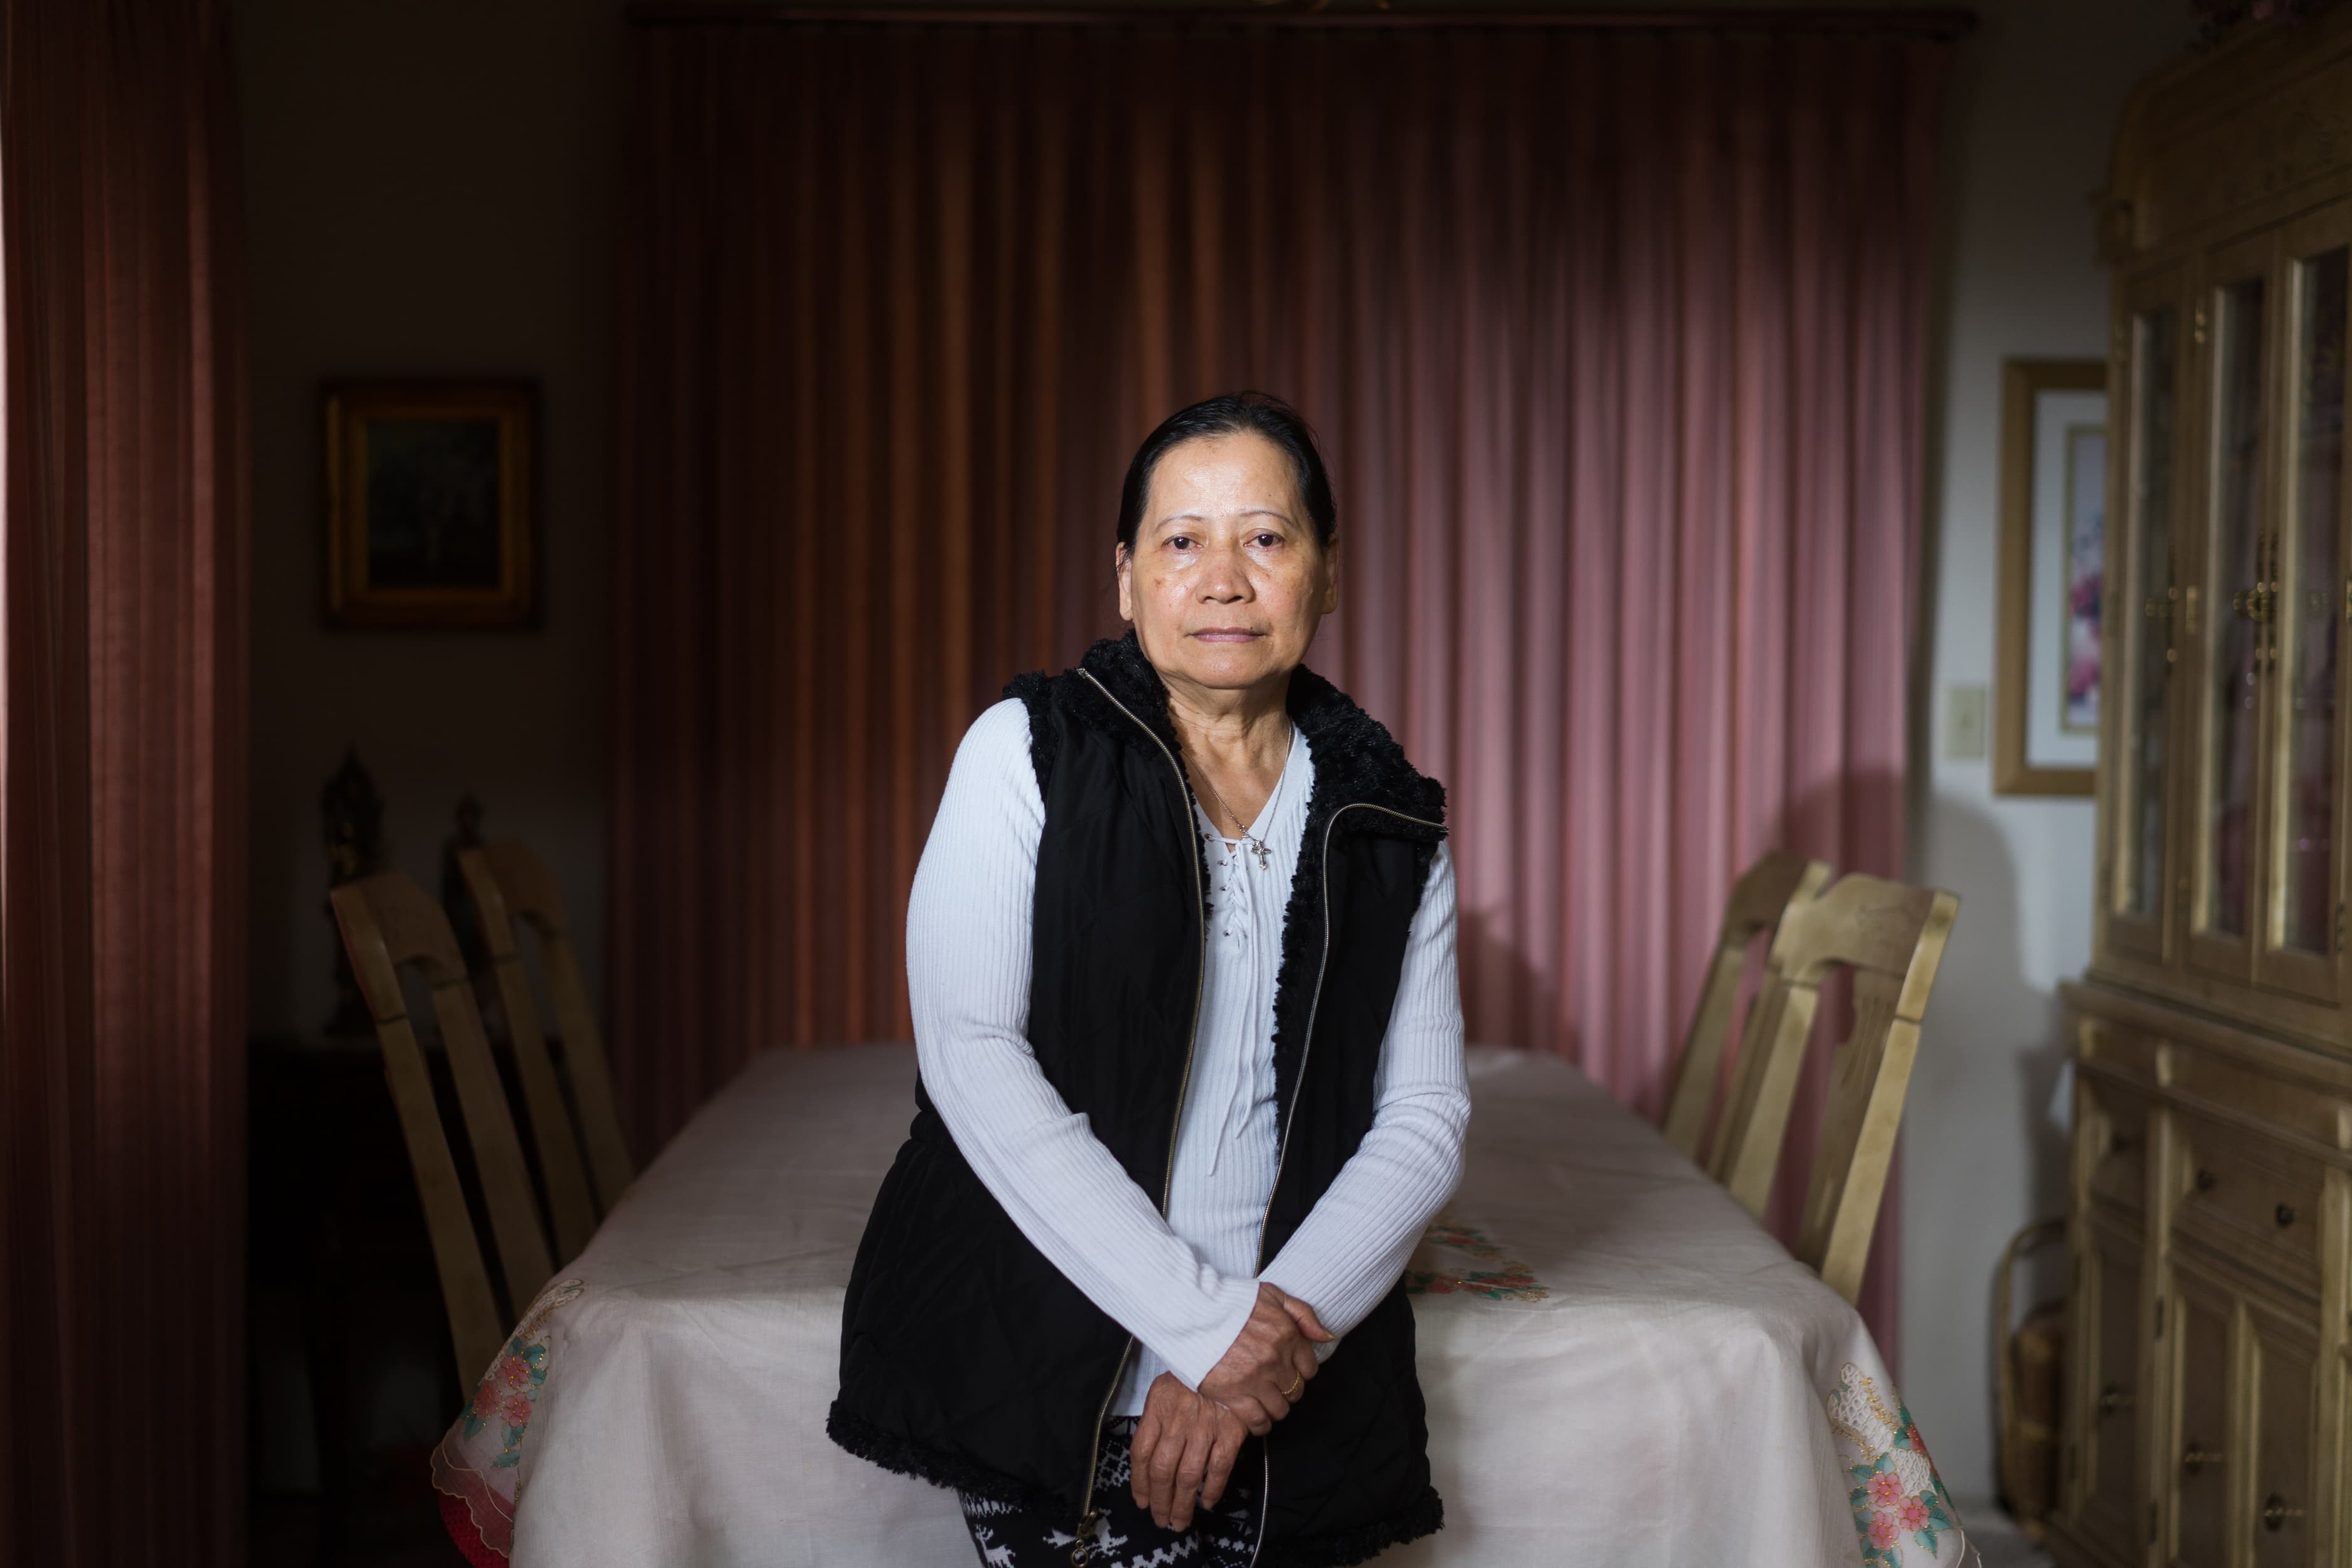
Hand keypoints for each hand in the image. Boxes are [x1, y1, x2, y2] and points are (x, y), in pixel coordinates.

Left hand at [1129, 1373, 1249, 1531]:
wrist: (1229, 1353)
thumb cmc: (1194, 1374)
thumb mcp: (1165, 1387)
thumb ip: (1155, 1419)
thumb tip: (1148, 1456)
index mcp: (1157, 1408)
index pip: (1141, 1453)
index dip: (1139, 1483)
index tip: (1142, 1501)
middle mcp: (1177, 1421)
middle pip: (1163, 1471)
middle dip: (1160, 1502)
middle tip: (1161, 1520)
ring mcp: (1204, 1427)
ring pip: (1188, 1476)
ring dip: (1183, 1504)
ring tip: (1180, 1521)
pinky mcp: (1230, 1431)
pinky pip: (1218, 1468)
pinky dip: (1212, 1490)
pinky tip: (1206, 1502)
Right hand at [1195, 1283, 1333, 1432]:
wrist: (1191, 1310)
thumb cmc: (1230, 1300)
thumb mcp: (1272, 1295)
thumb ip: (1303, 1314)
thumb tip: (1327, 1336)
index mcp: (1286, 1334)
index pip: (1309, 1368)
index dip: (1299, 1371)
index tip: (1288, 1369)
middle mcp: (1274, 1358)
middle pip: (1295, 1390)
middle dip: (1288, 1389)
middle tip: (1274, 1384)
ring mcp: (1254, 1378)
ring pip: (1280, 1409)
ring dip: (1275, 1407)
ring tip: (1265, 1400)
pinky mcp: (1233, 1393)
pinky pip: (1258, 1421)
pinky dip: (1260, 1424)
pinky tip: (1257, 1418)